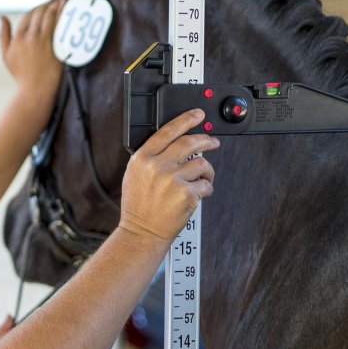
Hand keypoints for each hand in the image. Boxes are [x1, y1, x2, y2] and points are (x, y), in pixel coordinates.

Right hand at [0, 0, 65, 100]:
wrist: (34, 90)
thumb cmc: (20, 74)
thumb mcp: (6, 55)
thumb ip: (3, 35)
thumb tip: (2, 17)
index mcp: (18, 37)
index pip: (28, 15)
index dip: (38, 7)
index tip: (46, 4)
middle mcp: (30, 37)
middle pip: (40, 13)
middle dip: (49, 3)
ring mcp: (43, 42)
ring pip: (51, 17)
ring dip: (58, 5)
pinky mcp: (55, 48)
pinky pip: (60, 28)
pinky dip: (64, 17)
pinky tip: (69, 11)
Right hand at [118, 110, 218, 243]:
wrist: (141, 233)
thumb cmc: (138, 208)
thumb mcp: (134, 175)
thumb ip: (151, 158)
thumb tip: (174, 144)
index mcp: (143, 159)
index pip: (168, 131)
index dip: (186, 119)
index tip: (197, 115)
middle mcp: (158, 166)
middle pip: (189, 142)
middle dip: (205, 139)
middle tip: (213, 141)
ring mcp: (173, 180)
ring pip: (202, 163)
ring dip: (207, 170)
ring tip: (205, 177)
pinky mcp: (187, 195)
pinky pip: (205, 185)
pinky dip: (206, 188)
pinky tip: (199, 193)